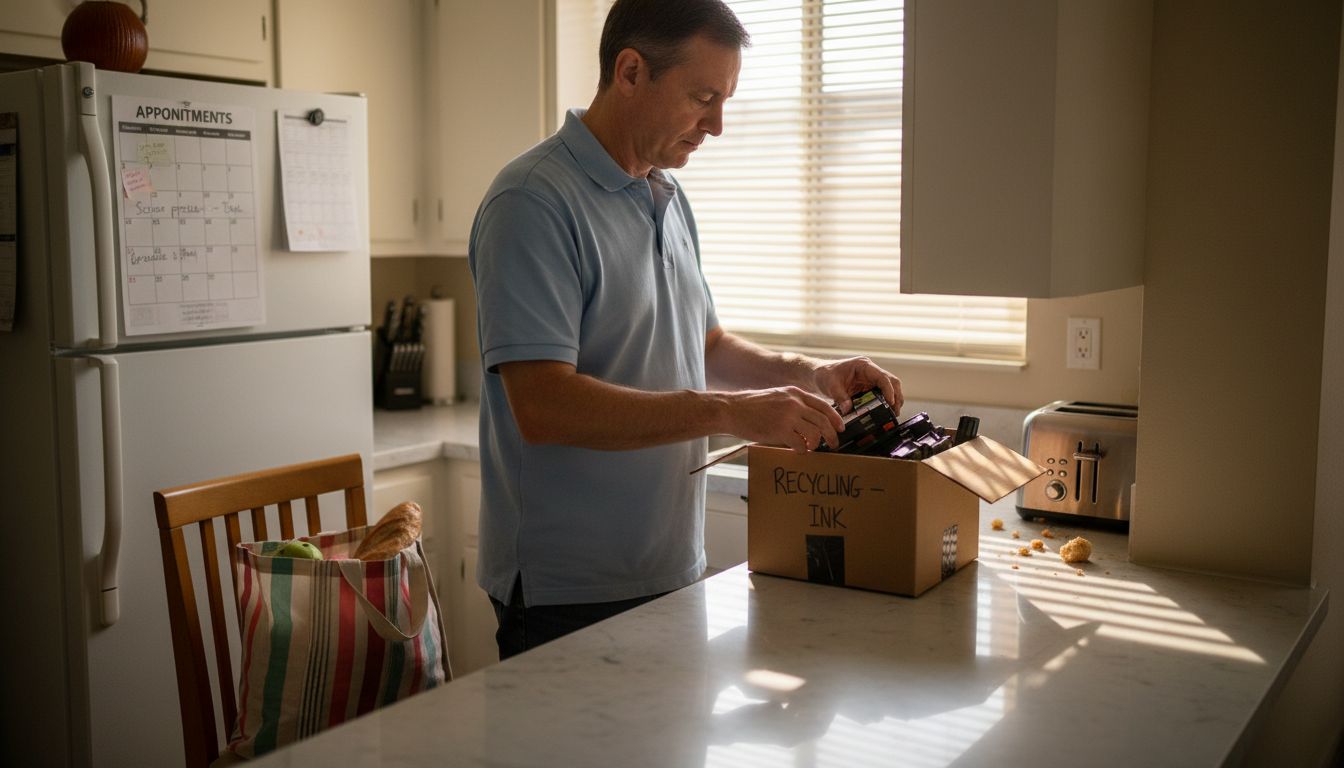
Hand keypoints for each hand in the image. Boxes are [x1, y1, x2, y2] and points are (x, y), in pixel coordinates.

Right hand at [724, 387, 844, 454]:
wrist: (732, 409)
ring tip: (812, 448)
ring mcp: (787, 416)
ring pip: (815, 433)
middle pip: (823, 420)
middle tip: (834, 444)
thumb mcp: (777, 397)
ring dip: (817, 444)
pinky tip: (798, 450)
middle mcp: (794, 403)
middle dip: (832, 435)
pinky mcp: (779, 430)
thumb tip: (810, 420)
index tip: (840, 428)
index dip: (835, 419)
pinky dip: (803, 450)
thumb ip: (794, 404)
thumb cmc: (751, 406)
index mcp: (795, 393)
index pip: (824, 405)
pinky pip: (800, 443)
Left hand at [810, 356, 903, 415]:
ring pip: (890, 388)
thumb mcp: (831, 386)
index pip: (883, 377)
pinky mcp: (868, 388)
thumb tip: (849, 410)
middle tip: (895, 412)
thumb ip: (840, 397)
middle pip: (892, 382)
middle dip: (896, 396)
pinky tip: (884, 413)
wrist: (819, 375)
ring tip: (892, 415)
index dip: (889, 390)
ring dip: (893, 401)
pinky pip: (881, 395)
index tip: (890, 403)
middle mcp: (871, 371)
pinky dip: (885, 403)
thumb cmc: (825, 375)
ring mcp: (871, 379)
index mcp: (864, 366)